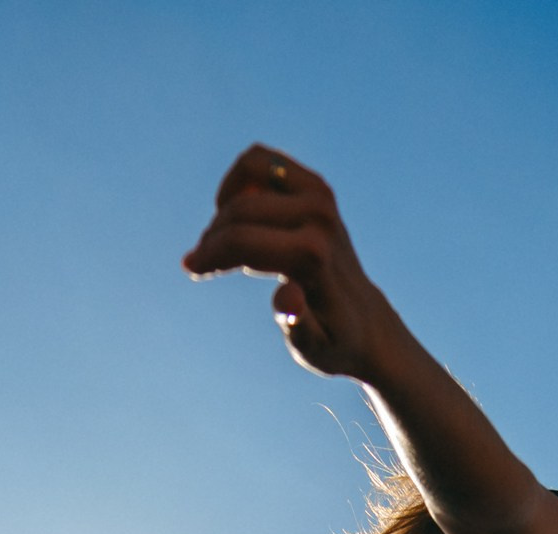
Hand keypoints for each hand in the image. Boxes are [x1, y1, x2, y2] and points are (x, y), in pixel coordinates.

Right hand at [183, 147, 384, 379]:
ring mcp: (320, 195)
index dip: (209, 254)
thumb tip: (287, 298)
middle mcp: (319, 216)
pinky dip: (241, 180)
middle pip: (240, 210)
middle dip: (214, 236)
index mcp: (313, 255)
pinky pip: (261, 161)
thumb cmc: (332, 340)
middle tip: (203, 262)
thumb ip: (298, 325)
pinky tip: (239, 212)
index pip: (242, 241)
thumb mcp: (314, 348)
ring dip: (227, 201)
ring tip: (224, 239)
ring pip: (248, 171)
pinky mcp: (316, 185)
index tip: (191, 269)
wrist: (366, 322)